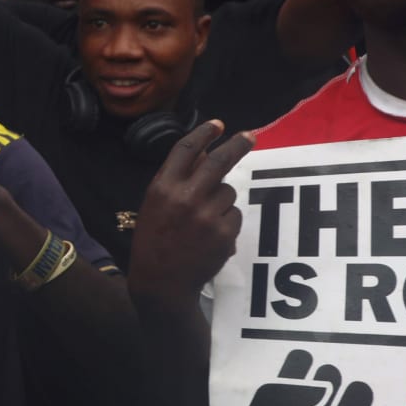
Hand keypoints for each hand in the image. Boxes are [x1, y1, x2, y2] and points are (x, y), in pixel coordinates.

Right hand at [128, 121, 253, 312]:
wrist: (161, 281)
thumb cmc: (154, 240)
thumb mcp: (157, 204)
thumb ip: (178, 179)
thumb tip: (205, 151)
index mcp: (162, 187)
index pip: (185, 150)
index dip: (203, 134)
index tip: (217, 124)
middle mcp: (184, 197)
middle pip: (219, 161)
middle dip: (238, 145)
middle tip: (250, 135)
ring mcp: (206, 215)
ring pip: (228, 192)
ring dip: (223, 200)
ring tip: (204, 220)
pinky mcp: (224, 232)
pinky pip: (234, 215)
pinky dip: (227, 221)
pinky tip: (210, 235)